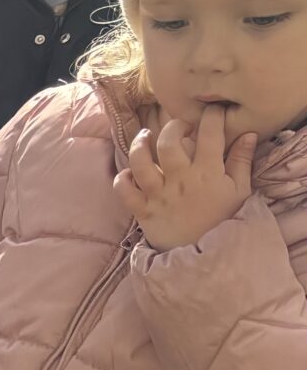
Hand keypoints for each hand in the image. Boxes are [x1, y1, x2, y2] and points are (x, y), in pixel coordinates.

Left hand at [115, 106, 257, 251]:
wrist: (206, 256)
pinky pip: (124, 191)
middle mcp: (181, 180)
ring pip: (141, 162)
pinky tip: (129, 172)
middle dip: (173, 125)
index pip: (210, 133)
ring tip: (145, 137)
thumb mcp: (239, 191)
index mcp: (208, 172)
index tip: (212, 113)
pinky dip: (122, 179)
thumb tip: (248, 134)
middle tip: (179, 126)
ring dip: (140, 144)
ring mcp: (159, 195)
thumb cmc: (222, 220)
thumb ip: (242, 161)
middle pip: (168, 141)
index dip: (211, 116)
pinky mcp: (143, 210)